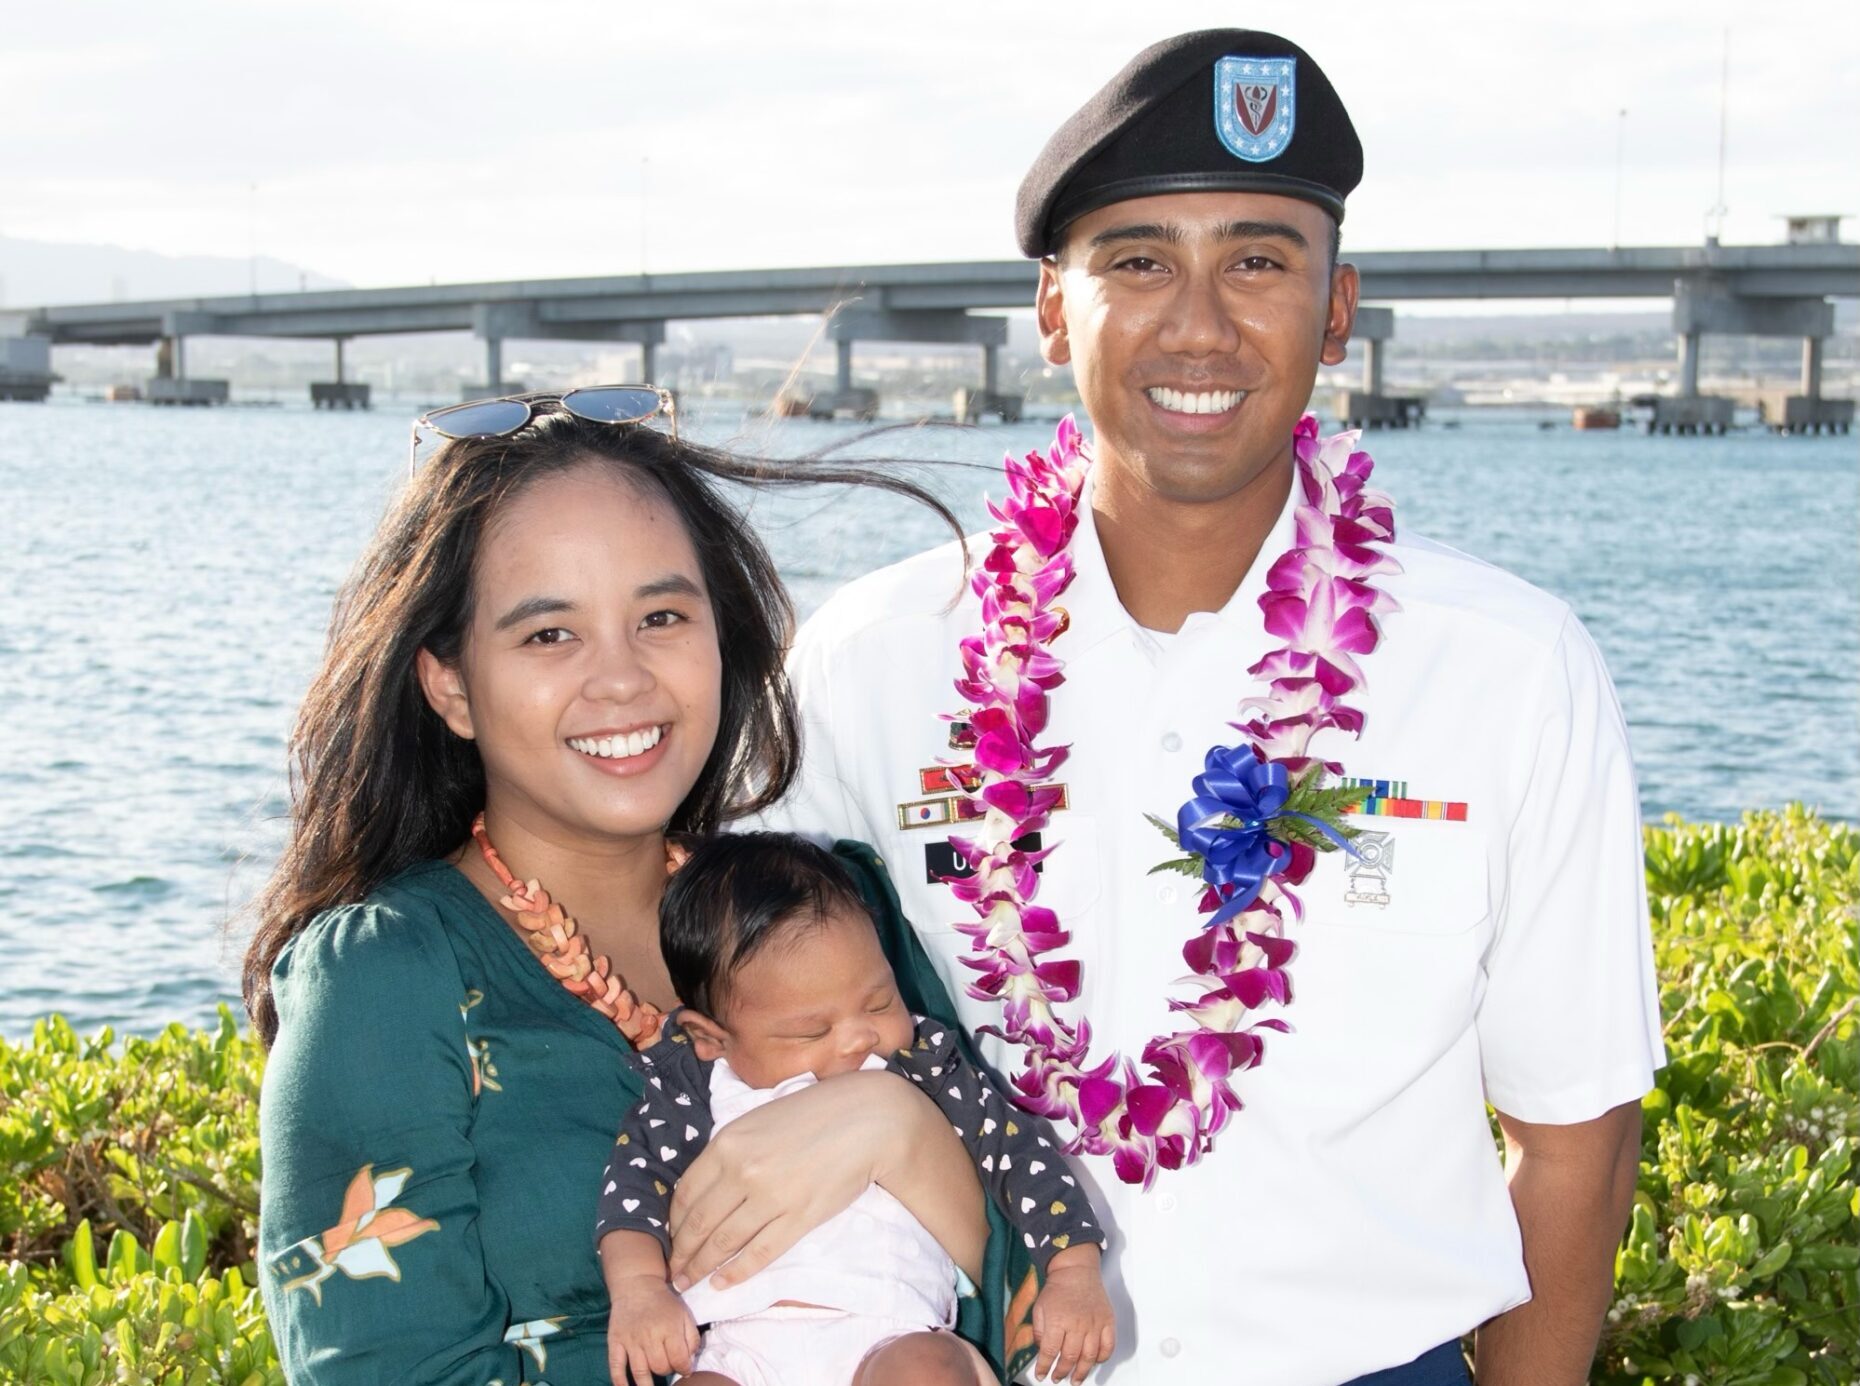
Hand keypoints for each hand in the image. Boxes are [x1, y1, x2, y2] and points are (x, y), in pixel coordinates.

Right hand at [606, 1273, 698, 1385]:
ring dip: (647, 1383)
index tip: (685, 1369)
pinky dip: (620, 1381)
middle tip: (668, 1365)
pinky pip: (616, 1366)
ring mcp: (630, 1340)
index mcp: (669, 1328)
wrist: (637, 1285)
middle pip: (660, 1367)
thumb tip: (689, 1363)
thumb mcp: (684, 1314)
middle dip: (667, 1370)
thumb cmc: (664, 1303)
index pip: (678, 1359)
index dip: (685, 1368)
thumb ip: (692, 1338)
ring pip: (640, 1371)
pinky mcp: (615, 1342)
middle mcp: (649, 1336)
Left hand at [669, 1068, 920, 1291]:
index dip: (675, 1223)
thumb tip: (704, 1186)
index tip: (672, 1239)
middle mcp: (743, 1171)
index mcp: (728, 1143)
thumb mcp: (758, 1120)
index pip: (686, 1193)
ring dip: (702, 1267)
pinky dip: (737, 1272)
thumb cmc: (812, 1114)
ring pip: (725, 1242)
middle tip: (675, 1272)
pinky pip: (760, 1253)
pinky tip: (723, 1282)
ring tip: (690, 1282)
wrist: (866, 1120)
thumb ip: (729, 1150)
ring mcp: (771, 1197)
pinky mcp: (798, 1218)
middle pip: (700, 1222)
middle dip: (683, 1252)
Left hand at [1030, 1244, 1114, 1383]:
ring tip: (1075, 1380)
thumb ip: (1039, 1331)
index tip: (1042, 1376)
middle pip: (1070, 1357)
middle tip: (1058, 1379)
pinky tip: (1094, 1362)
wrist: (1076, 1271)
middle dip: (1062, 1372)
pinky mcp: (1108, 1321)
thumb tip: (1042, 1351)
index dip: (1044, 1367)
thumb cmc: (1056, 1290)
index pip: (1049, 1351)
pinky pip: (1108, 1346)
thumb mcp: (1039, 1308)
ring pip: (1090, 1356)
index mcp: (1057, 1320)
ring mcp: (1095, 1324)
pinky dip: (1102, 1358)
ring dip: (1082, 1372)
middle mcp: (1077, 1324)